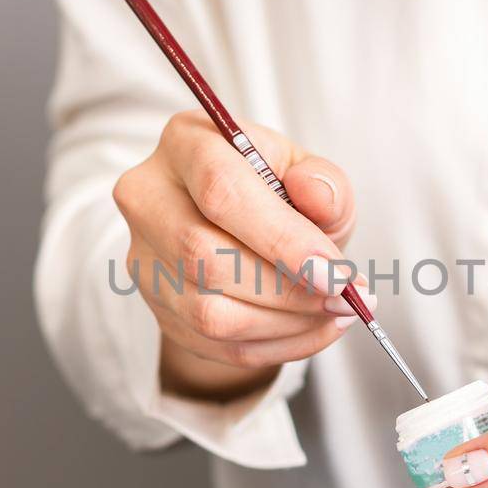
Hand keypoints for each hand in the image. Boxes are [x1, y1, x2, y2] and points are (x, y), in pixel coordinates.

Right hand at [112, 110, 373, 400]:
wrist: (243, 230)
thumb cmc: (278, 193)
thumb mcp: (309, 173)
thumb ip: (323, 181)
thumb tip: (318, 195)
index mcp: (187, 142)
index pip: (220, 189)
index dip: (280, 238)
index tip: (335, 274)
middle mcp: (148, 196)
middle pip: (203, 255)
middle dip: (286, 289)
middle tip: (344, 298)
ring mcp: (144, 256)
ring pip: (206, 311)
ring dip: (284, 324)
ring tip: (333, 313)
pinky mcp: (156, 306)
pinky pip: (215, 344)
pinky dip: (275, 345)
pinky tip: (312, 329)